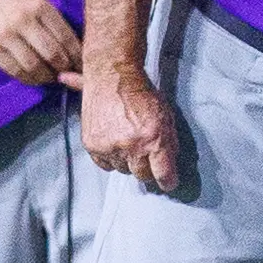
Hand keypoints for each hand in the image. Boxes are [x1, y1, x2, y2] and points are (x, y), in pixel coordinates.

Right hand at [0, 0, 83, 88]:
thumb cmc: (14, 3)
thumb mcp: (37, 3)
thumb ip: (53, 23)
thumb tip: (76, 51)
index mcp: (39, 5)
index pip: (65, 36)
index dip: (77, 55)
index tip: (82, 64)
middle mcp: (22, 19)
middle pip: (52, 53)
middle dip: (64, 68)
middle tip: (68, 74)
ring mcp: (4, 34)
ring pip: (34, 65)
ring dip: (47, 76)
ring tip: (52, 77)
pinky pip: (15, 71)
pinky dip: (29, 79)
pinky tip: (35, 79)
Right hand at [83, 65, 180, 191]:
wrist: (113, 78)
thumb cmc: (142, 95)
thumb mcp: (166, 116)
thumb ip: (169, 142)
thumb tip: (170, 165)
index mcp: (153, 138)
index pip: (162, 173)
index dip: (168, 181)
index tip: (168, 183)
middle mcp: (131, 145)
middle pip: (142, 175)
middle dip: (147, 169)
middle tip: (147, 157)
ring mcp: (110, 146)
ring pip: (123, 170)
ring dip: (128, 162)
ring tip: (129, 142)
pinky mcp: (93, 145)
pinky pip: (105, 165)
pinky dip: (111, 159)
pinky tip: (116, 144)